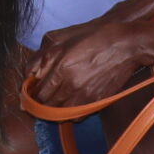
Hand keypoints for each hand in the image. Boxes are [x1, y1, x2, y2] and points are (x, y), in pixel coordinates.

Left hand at [28, 19, 151, 106]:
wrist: (125, 44)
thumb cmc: (92, 37)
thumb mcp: (60, 38)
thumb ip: (40, 57)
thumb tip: (29, 75)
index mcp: (61, 67)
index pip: (38, 93)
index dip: (30, 97)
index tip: (28, 96)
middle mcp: (72, 85)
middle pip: (47, 106)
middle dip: (39, 105)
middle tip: (37, 101)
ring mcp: (86, 96)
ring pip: (61, 115)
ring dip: (54, 111)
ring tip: (52, 103)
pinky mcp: (97, 102)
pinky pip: (77, 116)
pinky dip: (70, 114)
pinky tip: (68, 104)